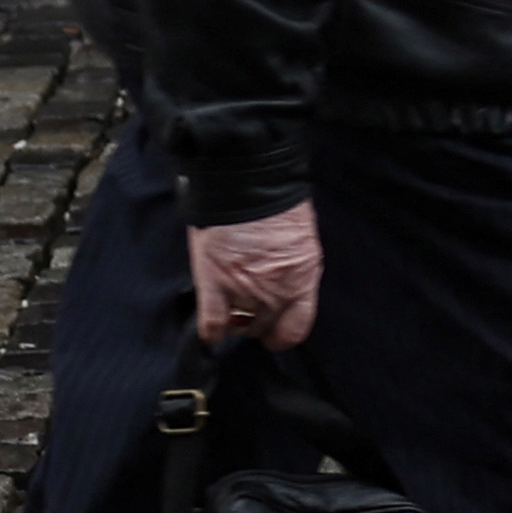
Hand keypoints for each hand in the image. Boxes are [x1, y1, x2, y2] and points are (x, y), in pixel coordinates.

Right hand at [189, 201, 322, 350]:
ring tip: (225, 304)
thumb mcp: (299, 240)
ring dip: (232, 320)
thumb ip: (291, 268)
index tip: (272, 330)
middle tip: (243, 303)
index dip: (280, 332)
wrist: (249, 180)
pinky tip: (209, 331)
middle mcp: (277, 293)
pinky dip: (210, 331)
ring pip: (238, 327)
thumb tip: (279, 281)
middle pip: (262, 327)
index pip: (295, 330)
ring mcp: (246, 291)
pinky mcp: (215, 284)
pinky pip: (212, 324)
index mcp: (302, 280)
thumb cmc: (276, 201)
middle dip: (254, 319)